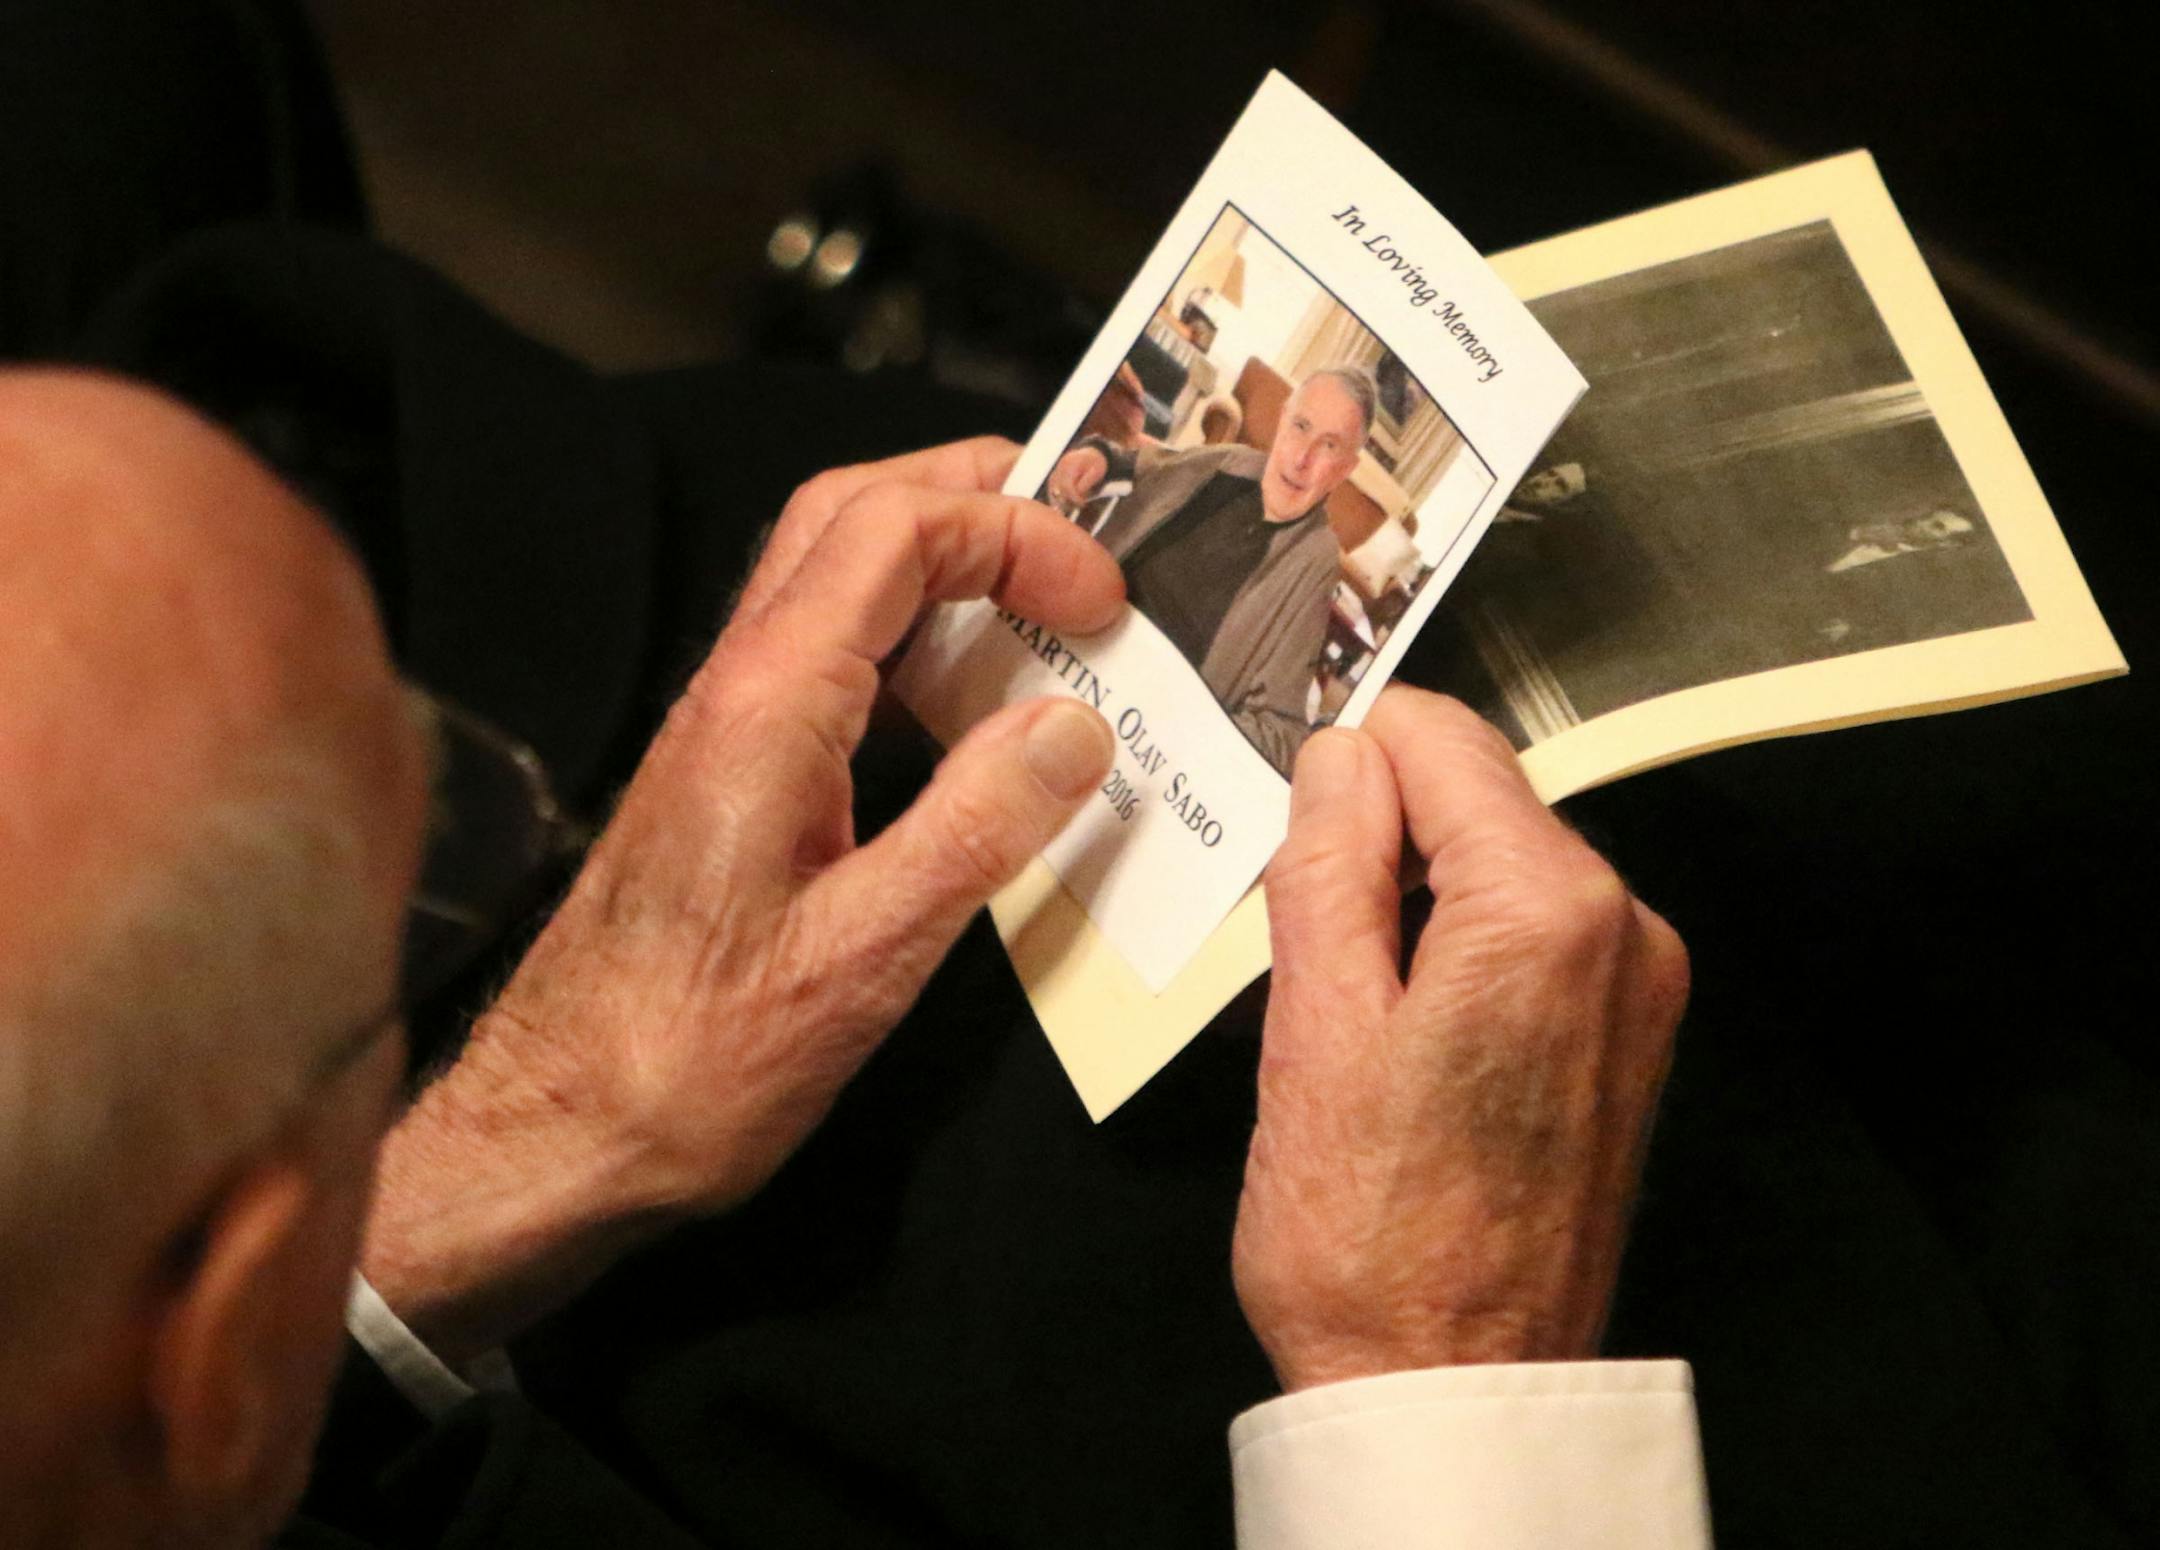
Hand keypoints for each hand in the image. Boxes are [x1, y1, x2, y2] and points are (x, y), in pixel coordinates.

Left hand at [362, 437, 1123, 1357]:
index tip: (1105, 604)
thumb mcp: (863, 958)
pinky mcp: (729, 775)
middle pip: (852, 514)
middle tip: (1084, 532)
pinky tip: (969, 710)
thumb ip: (977, 829)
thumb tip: (1075, 728)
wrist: (557, 1132)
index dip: (1017, 533)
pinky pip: (827, 657)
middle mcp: (736, 690)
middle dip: (976, 496)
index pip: (895, 530)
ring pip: (832, 577)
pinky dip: (912, 642)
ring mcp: (726, 728)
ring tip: (1045, 604)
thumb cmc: (690, 1062)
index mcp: (769, 707)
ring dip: (942, 560)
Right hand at [1232, 688, 1688, 1391]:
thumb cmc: (1377, 1241)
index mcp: (1547, 911)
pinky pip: (1531, 936)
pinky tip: (1402, 1034)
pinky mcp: (1627, 1037)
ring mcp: (1637, 989)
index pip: (1440, 740)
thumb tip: (1341, 755)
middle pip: (1479, 798)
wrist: (1455, 1389)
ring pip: (1501, 865)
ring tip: (1348, 1008)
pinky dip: (1460, 949)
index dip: (1347, 761)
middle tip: (1305, 944)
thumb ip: (1330, 861)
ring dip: (1415, 898)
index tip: (1290, 819)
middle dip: (1380, 837)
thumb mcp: (1315, 1026)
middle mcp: (1621, 932)